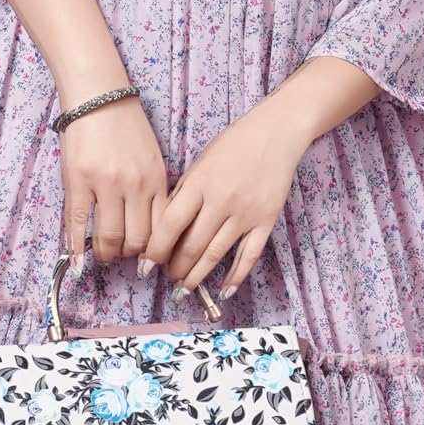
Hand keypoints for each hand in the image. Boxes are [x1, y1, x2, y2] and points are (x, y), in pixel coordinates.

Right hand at [57, 91, 171, 269]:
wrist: (98, 96)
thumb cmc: (126, 124)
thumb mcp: (152, 157)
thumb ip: (154, 190)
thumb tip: (150, 227)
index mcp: (156, 179)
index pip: (161, 228)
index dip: (154, 251)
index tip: (146, 259)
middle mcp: (134, 185)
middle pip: (136, 238)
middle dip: (129, 254)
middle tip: (121, 256)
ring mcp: (105, 184)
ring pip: (110, 236)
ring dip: (106, 254)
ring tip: (102, 256)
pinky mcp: (78, 181)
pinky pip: (78, 222)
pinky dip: (77, 247)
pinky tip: (77, 262)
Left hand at [137, 96, 310, 297]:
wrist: (276, 133)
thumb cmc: (233, 145)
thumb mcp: (200, 163)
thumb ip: (184, 193)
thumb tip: (165, 229)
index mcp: (199, 183)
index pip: (171, 225)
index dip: (156, 250)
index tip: (146, 265)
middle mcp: (221, 201)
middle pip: (192, 245)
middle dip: (175, 267)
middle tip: (167, 278)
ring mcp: (246, 213)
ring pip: (215, 254)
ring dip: (197, 276)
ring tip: (184, 289)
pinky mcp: (266, 221)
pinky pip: (249, 255)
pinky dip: (235, 276)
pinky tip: (223, 291)